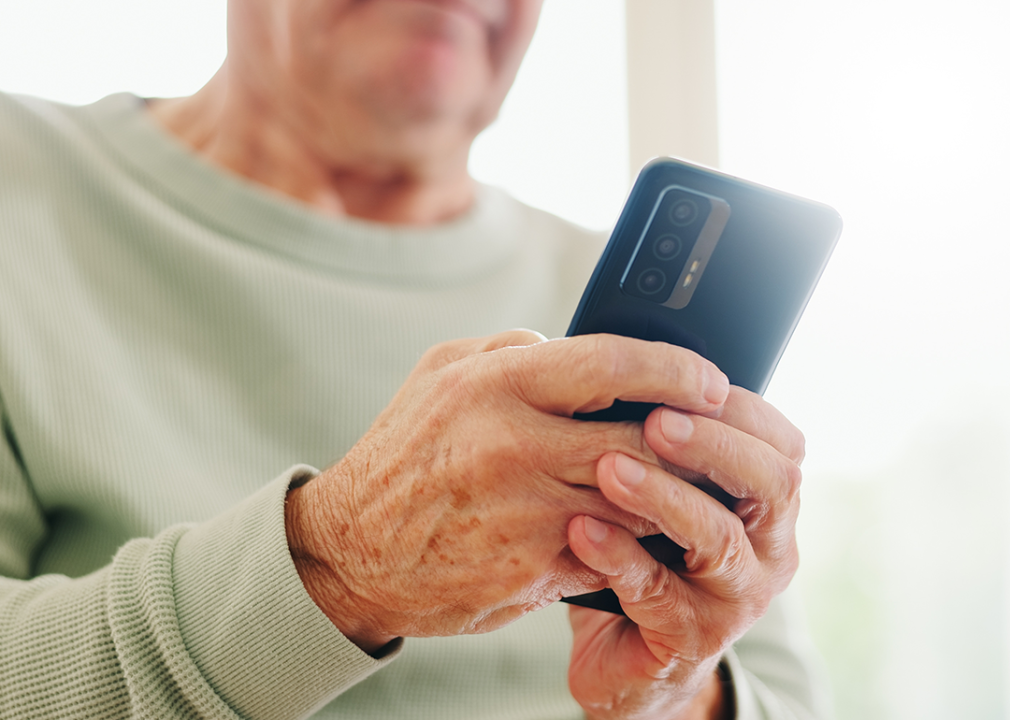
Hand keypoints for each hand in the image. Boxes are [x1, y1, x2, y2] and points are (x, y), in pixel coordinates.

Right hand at [285, 331, 729, 653]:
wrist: (352, 552)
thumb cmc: (405, 453)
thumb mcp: (441, 374)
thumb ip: (513, 348)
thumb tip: (582, 348)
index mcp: (494, 385)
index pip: (612, 364)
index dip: (675, 368)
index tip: (710, 379)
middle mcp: (515, 446)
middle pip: (643, 438)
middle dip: (695, 438)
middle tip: (722, 435)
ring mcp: (528, 513)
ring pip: (640, 499)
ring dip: (676, 492)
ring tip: (698, 481)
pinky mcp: (535, 569)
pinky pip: (612, 547)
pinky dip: (638, 536)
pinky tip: (649, 527)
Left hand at [566, 388, 803, 718]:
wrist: (628, 651)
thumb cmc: (647, 548)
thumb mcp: (667, 489)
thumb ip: (666, 442)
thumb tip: (629, 363)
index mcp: (768, 501)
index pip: (780, 442)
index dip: (738, 407)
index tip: (683, 378)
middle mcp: (769, 547)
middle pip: (772, 484)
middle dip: (714, 446)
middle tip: (657, 421)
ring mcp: (737, 598)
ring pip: (718, 540)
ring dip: (664, 496)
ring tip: (609, 468)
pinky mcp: (692, 638)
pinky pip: (658, 593)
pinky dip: (619, 555)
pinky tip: (582, 529)